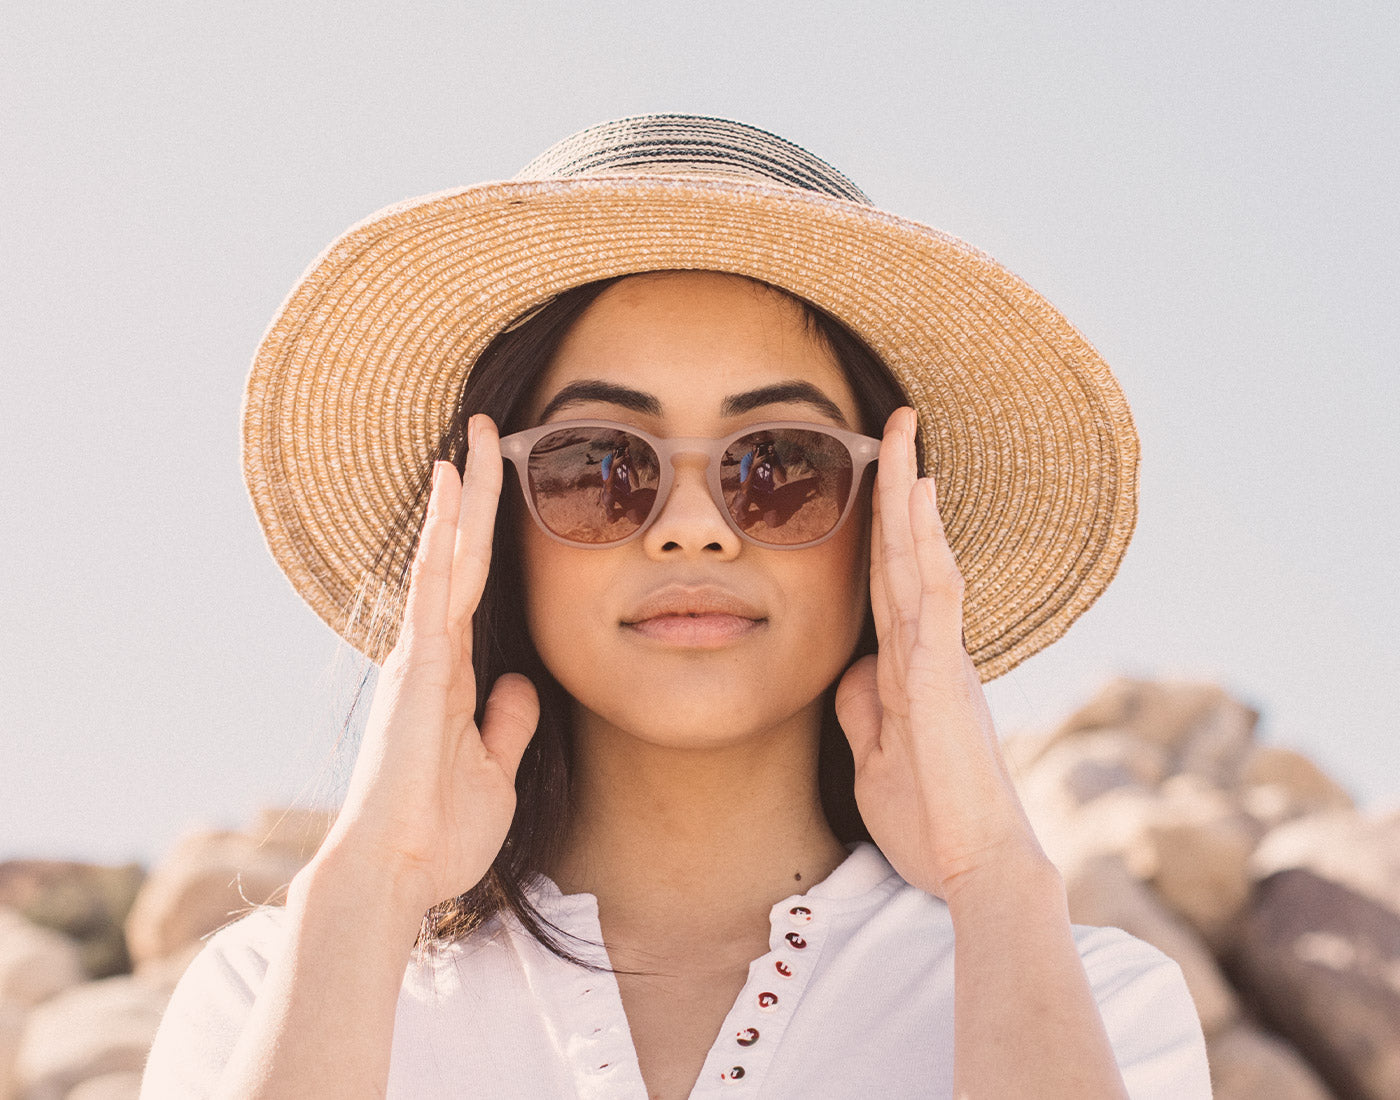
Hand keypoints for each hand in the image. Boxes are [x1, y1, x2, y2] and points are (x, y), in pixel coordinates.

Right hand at [315, 414, 539, 916]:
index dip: (487, 534)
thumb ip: (507, 722)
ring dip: (463, 494)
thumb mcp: (496, 769)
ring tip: (476, 432)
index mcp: (452, 673)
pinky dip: (441, 535)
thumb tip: (523, 683)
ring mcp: (421, 655)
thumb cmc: (439, 831)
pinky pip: (434, 586)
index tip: (500, 483)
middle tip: (491, 428)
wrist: (397, 872)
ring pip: (448, 556)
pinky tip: (449, 486)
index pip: (477, 585)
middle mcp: (433, 652)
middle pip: (462, 555)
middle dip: (478, 492)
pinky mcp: (415, 666)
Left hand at [834, 407, 1047, 900]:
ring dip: (912, 499)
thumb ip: (864, 706)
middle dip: (899, 486)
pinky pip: (935, 602)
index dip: (882, 527)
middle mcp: (932, 649)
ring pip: (924, 561)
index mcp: (914, 665)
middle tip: (894, 422)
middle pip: (908, 552)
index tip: (877, 476)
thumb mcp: (873, 756)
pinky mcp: (944, 681)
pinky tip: (920, 507)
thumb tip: (852, 665)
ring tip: (903, 438)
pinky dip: (928, 550)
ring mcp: (940, 660)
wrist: (972, 866)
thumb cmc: (929, 817)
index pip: (889, 580)